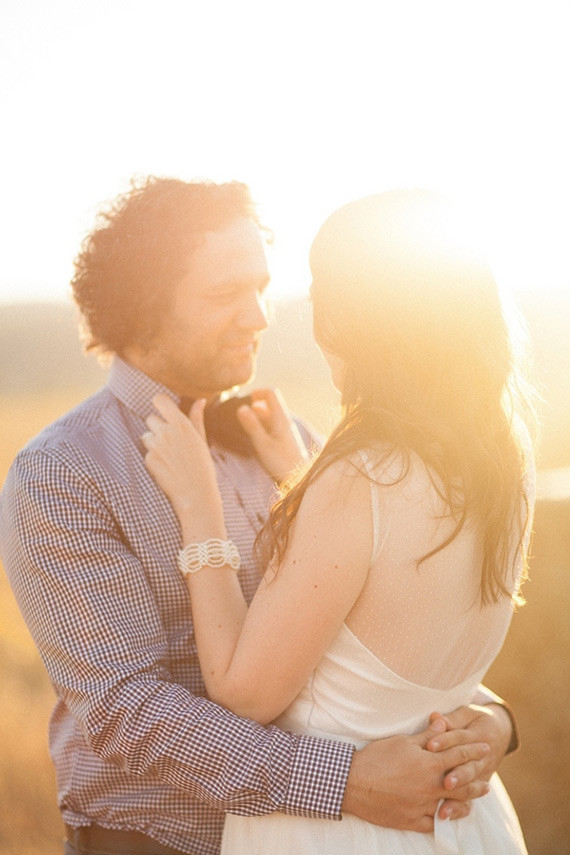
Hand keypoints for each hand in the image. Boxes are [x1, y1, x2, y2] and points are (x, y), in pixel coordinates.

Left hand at [142, 394, 223, 526]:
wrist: (196, 493)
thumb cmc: (202, 466)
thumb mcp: (202, 440)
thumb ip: (197, 418)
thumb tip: (200, 400)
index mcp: (181, 424)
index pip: (159, 400)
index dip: (160, 404)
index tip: (164, 411)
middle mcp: (166, 432)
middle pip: (150, 418)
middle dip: (157, 427)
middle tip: (171, 442)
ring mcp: (156, 446)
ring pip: (146, 435)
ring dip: (153, 442)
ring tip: (169, 455)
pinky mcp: (149, 459)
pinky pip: (146, 452)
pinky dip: (153, 458)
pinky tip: (166, 466)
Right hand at [236, 388, 308, 482]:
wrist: (298, 478)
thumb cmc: (282, 462)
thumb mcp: (263, 444)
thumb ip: (252, 425)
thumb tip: (241, 407)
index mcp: (281, 418)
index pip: (271, 393)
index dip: (257, 393)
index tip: (245, 402)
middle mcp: (283, 421)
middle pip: (267, 405)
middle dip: (253, 408)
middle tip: (243, 422)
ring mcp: (283, 430)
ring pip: (267, 417)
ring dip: (256, 420)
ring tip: (248, 433)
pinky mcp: (282, 439)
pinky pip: (269, 427)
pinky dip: (260, 429)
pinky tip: (256, 441)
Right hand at [342, 717, 490, 831]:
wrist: (354, 783)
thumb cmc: (377, 758)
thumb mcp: (403, 741)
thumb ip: (426, 736)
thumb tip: (442, 724)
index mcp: (429, 764)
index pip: (459, 755)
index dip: (474, 750)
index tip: (486, 748)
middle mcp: (430, 787)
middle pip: (462, 784)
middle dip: (476, 781)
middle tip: (486, 781)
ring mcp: (423, 806)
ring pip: (451, 806)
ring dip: (465, 803)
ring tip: (473, 801)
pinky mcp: (412, 821)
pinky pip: (434, 824)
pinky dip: (443, 820)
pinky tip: (447, 817)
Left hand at [426, 704, 511, 819]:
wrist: (500, 733)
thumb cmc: (476, 721)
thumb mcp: (468, 714)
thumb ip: (452, 719)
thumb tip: (435, 717)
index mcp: (479, 735)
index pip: (460, 738)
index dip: (445, 741)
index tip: (430, 745)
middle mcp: (483, 757)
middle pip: (469, 766)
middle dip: (457, 775)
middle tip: (445, 782)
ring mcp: (482, 773)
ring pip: (470, 786)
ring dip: (458, 797)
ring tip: (444, 807)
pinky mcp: (479, 785)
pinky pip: (470, 799)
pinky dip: (459, 809)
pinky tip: (446, 816)